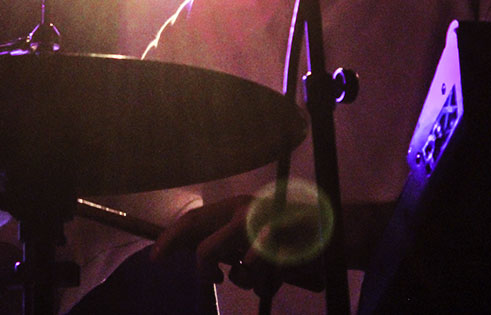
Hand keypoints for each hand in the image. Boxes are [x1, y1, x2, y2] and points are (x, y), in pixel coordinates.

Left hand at [151, 193, 325, 295]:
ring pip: (238, 273)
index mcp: (236, 206)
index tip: (155, 258)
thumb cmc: (290, 232)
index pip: (192, 220)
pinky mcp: (282, 251)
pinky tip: (286, 272)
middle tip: (216, 280)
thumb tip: (193, 253)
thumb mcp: (253, 230)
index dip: (170, 239)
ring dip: (249, 279)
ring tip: (267, 270)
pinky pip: (262, 282)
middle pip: (206, 252)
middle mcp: (246, 214)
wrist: (335, 231)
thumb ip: (226, 240)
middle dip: (206, 273)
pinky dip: (270, 284)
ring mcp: (263, 232)